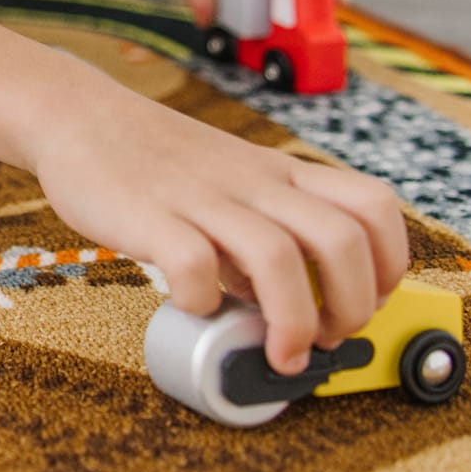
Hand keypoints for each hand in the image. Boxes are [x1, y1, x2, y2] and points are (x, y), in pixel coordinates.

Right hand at [29, 89, 407, 374]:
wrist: (81, 116)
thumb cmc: (158, 161)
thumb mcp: (231, 182)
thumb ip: (261, 238)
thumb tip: (285, 310)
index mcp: (279, 174)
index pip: (374, 206)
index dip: (389, 264)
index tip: (364, 303)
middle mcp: (252, 183)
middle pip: (342, 239)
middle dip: (354, 307)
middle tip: (326, 341)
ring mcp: (202, 197)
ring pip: (278, 257)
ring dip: (293, 322)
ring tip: (279, 355)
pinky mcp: (150, 215)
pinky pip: (192, 264)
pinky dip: (203, 302)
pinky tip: (194, 308)